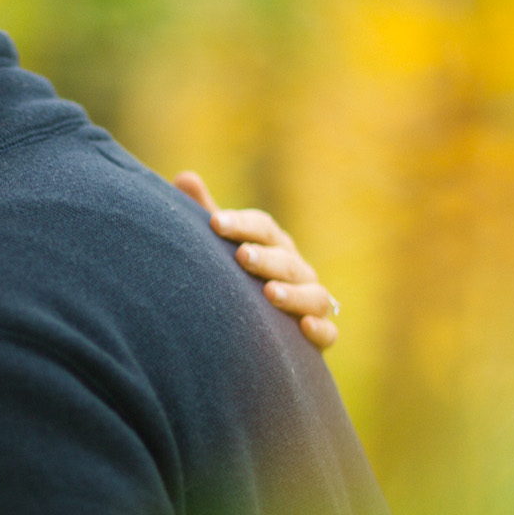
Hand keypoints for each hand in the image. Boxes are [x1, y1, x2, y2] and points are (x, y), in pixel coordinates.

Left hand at [173, 171, 340, 350]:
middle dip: (266, 258)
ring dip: (293, 293)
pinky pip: (328, 333)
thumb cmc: (234, 280)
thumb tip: (185, 177)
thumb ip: (205, 215)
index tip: (215, 223)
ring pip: (313, 294)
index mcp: (273, 245)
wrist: (252, 332)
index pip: (262, 228)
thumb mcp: (219, 248)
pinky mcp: (318, 337)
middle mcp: (296, 270)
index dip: (242, 224)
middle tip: (241, 256)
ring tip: (268, 293)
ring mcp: (311, 302)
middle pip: (287, 259)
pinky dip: (321, 329)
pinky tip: (305, 326)